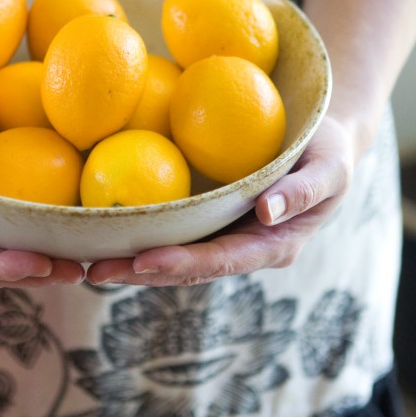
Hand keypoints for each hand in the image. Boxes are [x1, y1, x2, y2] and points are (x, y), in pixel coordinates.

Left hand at [85, 115, 353, 286]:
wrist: (319, 142)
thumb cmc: (329, 152)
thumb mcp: (331, 166)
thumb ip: (305, 190)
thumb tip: (267, 211)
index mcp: (272, 246)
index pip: (221, 261)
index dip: (182, 264)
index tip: (144, 262)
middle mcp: (241, 250)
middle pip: (187, 270)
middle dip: (141, 274)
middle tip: (93, 272)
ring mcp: (221, 237)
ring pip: (172, 256)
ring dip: (129, 262)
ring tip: (83, 261)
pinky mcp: (205, 220)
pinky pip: (169, 230)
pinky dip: (137, 233)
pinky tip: (99, 228)